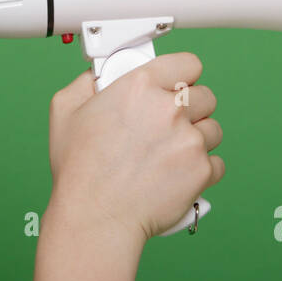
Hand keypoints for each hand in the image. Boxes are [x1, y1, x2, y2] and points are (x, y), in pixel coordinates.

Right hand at [47, 51, 224, 241]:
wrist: (96, 217)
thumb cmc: (79, 170)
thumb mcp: (64, 111)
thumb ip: (85, 83)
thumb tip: (98, 77)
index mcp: (139, 86)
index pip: (188, 63)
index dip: (183, 75)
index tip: (177, 85)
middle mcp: (169, 108)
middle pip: (205, 96)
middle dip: (191, 109)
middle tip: (170, 125)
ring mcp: (190, 140)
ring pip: (213, 130)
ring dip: (198, 139)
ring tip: (171, 154)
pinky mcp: (201, 170)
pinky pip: (216, 163)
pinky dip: (202, 170)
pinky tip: (178, 175)